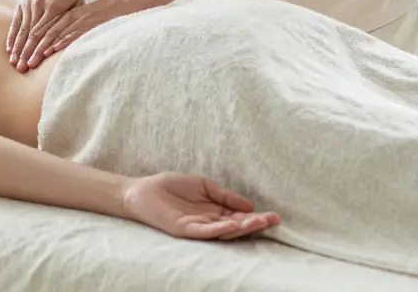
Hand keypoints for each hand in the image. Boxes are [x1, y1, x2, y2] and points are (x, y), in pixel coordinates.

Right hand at [7, 0, 83, 71]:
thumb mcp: (79, 6)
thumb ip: (74, 23)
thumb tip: (74, 44)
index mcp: (55, 6)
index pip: (45, 33)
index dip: (38, 50)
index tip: (34, 64)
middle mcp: (39, 4)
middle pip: (31, 34)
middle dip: (25, 53)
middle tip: (21, 69)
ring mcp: (29, 3)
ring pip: (22, 30)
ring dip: (17, 48)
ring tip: (13, 63)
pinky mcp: (22, 3)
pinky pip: (16, 22)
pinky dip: (12, 36)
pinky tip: (9, 49)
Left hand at [17, 0, 131, 71]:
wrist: (114, 4)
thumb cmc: (95, 16)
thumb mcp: (75, 20)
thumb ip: (64, 31)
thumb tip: (51, 47)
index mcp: (59, 16)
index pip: (37, 31)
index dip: (26, 45)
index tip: (17, 58)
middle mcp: (64, 17)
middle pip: (41, 34)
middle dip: (29, 51)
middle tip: (20, 66)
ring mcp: (74, 20)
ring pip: (52, 34)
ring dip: (40, 50)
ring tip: (31, 62)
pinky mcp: (85, 23)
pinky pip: (71, 32)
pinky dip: (61, 41)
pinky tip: (51, 50)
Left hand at [122, 173, 280, 240]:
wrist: (143, 190)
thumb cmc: (171, 186)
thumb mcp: (204, 185)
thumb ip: (225, 195)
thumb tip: (250, 205)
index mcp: (215, 211)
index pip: (240, 217)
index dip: (257, 216)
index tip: (275, 215)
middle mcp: (209, 222)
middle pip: (236, 226)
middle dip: (255, 224)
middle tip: (273, 220)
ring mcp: (198, 227)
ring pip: (224, 232)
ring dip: (242, 228)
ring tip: (259, 222)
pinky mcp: (185, 230)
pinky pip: (204, 232)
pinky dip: (218, 229)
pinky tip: (231, 225)